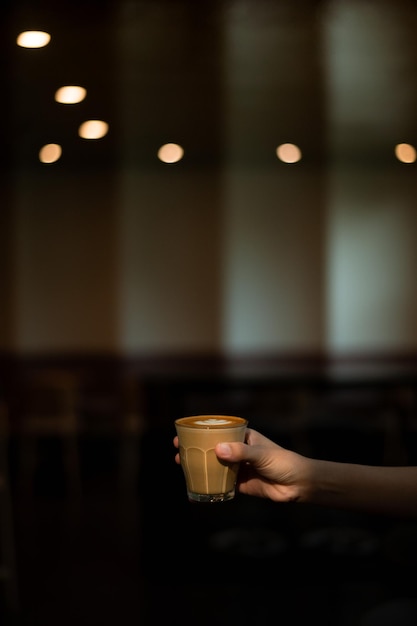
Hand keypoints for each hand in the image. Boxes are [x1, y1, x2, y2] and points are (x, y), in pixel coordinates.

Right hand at [174, 427, 308, 502]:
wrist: (298, 484)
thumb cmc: (283, 461)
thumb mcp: (261, 454)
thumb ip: (241, 453)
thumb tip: (218, 450)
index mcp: (242, 437)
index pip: (219, 430)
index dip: (201, 431)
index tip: (185, 432)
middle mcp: (238, 450)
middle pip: (212, 447)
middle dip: (195, 448)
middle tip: (178, 451)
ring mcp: (238, 467)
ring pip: (214, 465)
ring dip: (199, 465)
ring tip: (182, 466)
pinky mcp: (240, 484)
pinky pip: (220, 483)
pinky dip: (208, 485)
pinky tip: (196, 488)